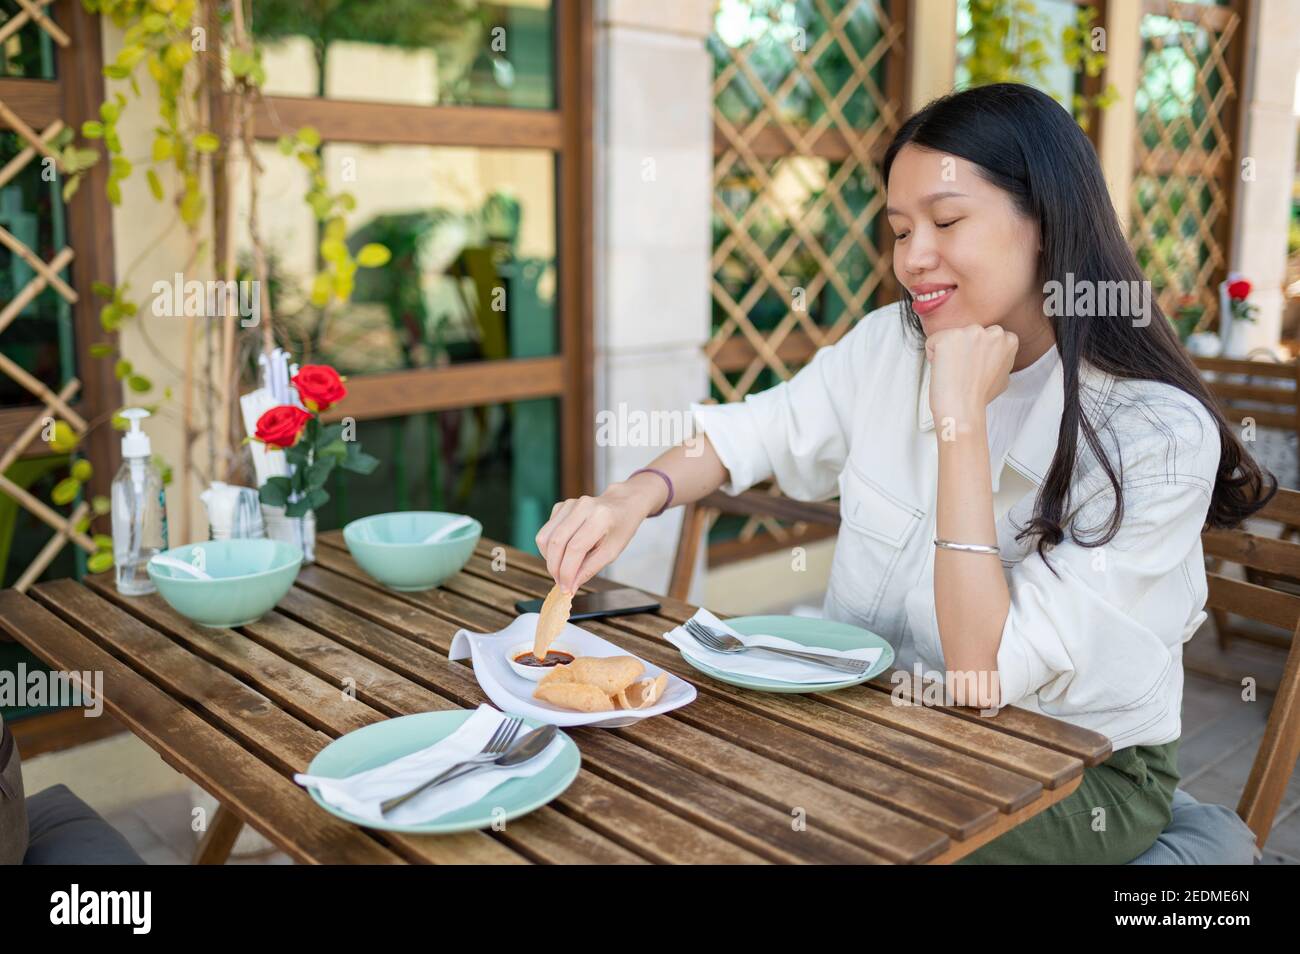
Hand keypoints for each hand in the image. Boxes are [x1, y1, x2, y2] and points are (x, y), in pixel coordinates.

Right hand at [534, 481, 658, 591]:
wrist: (622, 505)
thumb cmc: (620, 529)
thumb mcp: (611, 552)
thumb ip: (589, 569)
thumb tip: (570, 587)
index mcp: (600, 517)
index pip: (575, 548)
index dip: (567, 571)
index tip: (566, 588)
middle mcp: (582, 507)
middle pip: (556, 542)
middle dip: (555, 568)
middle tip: (561, 583)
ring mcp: (569, 504)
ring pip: (544, 537)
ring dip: (549, 559)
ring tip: (562, 569)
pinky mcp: (560, 506)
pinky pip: (546, 532)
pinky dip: (550, 548)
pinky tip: (564, 552)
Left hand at [926, 324, 1017, 427]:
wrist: (963, 408)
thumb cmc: (978, 397)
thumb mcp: (1003, 376)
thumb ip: (1000, 360)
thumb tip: (995, 358)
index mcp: (1008, 340)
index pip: (987, 337)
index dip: (977, 353)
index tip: (975, 367)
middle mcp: (992, 332)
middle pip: (969, 334)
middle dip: (963, 349)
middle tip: (964, 370)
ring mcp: (969, 332)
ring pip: (951, 337)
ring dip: (949, 352)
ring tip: (955, 371)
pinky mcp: (947, 336)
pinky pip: (933, 343)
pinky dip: (933, 356)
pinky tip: (944, 370)